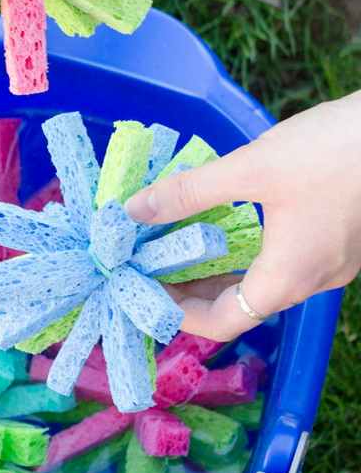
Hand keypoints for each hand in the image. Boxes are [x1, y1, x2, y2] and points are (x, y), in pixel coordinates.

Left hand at [124, 93, 360, 341]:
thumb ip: (189, 193)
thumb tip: (133, 210)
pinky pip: (286, 259)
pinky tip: (224, 223)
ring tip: (176, 244)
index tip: (140, 289)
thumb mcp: (250, 168)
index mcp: (289, 277)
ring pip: (264, 280)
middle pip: (241, 304)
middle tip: (147, 265)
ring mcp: (333, 260)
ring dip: (218, 268)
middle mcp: (313, 279)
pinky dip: (248, 251)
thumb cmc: (335, 150)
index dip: (176, 313)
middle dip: (191, 288)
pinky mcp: (343, 238)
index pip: (223, 322)